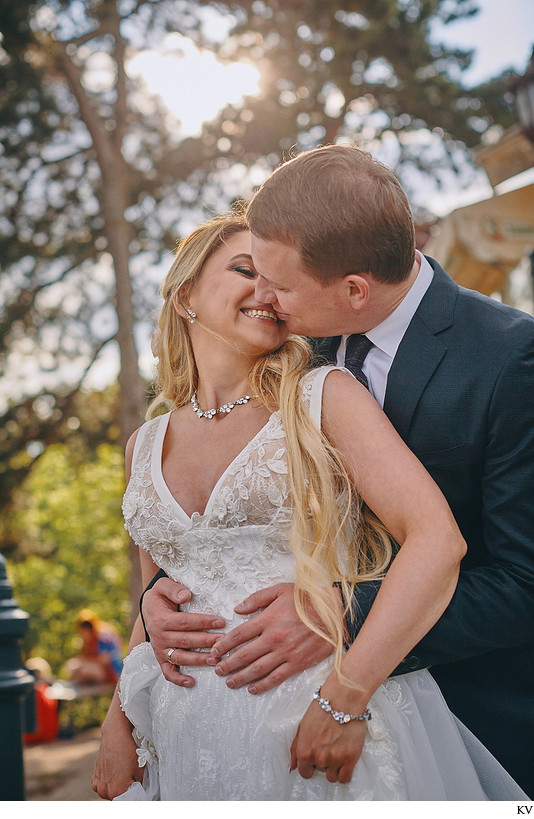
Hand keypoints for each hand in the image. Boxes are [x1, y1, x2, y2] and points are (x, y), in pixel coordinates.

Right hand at [92, 707, 141, 798]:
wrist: (115, 736)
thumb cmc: (128, 751)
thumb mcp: (140, 769)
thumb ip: (141, 784)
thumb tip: (141, 790)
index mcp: (116, 791)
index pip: (129, 800)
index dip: (135, 793)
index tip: (138, 786)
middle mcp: (104, 791)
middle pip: (118, 797)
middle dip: (125, 790)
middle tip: (131, 777)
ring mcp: (97, 785)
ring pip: (110, 792)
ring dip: (116, 787)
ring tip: (122, 772)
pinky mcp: (94, 779)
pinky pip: (103, 786)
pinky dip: (108, 782)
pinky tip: (114, 771)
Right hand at [142, 578, 224, 685]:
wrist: (148, 608)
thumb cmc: (160, 596)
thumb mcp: (163, 586)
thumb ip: (174, 589)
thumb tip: (187, 595)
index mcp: (161, 620)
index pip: (185, 622)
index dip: (203, 622)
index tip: (221, 622)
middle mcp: (159, 637)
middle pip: (185, 640)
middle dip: (206, 641)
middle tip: (224, 642)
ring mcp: (160, 650)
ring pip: (180, 657)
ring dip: (198, 660)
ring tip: (215, 660)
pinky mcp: (161, 659)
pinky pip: (168, 672)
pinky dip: (178, 679)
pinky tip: (192, 682)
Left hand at [208, 583, 334, 693]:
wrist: (334, 612)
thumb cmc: (306, 598)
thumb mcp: (279, 590)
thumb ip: (256, 599)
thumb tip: (237, 609)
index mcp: (267, 619)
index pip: (238, 635)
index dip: (223, 645)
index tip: (215, 650)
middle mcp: (273, 638)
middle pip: (244, 655)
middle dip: (228, 664)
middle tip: (217, 669)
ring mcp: (285, 653)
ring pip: (257, 669)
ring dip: (240, 677)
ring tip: (229, 682)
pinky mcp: (297, 663)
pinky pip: (276, 678)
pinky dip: (262, 685)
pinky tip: (252, 689)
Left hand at [289, 677, 368, 783]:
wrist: (343, 699)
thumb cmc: (322, 709)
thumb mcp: (302, 726)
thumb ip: (295, 749)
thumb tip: (292, 767)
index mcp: (304, 751)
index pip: (304, 772)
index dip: (310, 765)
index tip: (316, 757)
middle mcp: (318, 758)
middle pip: (320, 772)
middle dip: (323, 762)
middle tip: (328, 746)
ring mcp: (334, 759)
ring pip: (332, 777)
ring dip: (334, 766)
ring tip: (337, 749)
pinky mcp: (350, 758)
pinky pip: (345, 778)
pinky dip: (344, 772)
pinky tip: (345, 759)